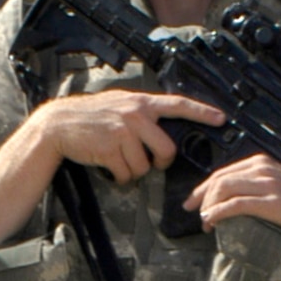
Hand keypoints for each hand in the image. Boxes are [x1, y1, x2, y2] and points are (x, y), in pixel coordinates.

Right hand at [31, 90, 224, 185]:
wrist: (58, 124)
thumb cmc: (90, 116)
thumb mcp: (118, 104)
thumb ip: (141, 112)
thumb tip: (160, 128)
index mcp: (141, 102)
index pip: (178, 105)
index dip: (202, 112)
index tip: (221, 118)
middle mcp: (135, 114)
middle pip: (167, 150)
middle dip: (160, 162)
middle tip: (150, 163)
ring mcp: (122, 131)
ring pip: (144, 166)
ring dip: (133, 170)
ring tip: (117, 159)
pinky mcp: (110, 148)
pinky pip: (126, 173)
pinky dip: (119, 177)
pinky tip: (108, 166)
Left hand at [189, 153, 280, 280]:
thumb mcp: (278, 190)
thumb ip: (256, 188)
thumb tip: (229, 198)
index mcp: (265, 164)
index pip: (225, 171)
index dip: (205, 187)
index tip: (194, 201)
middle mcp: (266, 169)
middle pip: (221, 179)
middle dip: (201, 196)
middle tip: (193, 213)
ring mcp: (270, 185)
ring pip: (225, 190)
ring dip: (209, 207)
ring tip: (206, 222)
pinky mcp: (273, 204)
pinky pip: (236, 205)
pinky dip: (219, 213)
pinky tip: (212, 221)